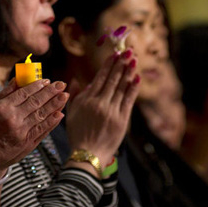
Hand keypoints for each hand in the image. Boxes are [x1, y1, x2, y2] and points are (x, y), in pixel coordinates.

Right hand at [0, 78, 67, 168]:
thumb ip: (5, 94)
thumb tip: (18, 79)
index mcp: (3, 108)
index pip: (25, 93)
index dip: (38, 86)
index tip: (48, 80)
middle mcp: (14, 119)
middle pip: (36, 102)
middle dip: (51, 92)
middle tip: (62, 84)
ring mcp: (21, 132)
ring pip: (42, 115)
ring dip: (55, 105)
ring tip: (65, 96)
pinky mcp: (26, 144)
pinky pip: (42, 130)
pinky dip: (52, 122)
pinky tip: (60, 113)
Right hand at [65, 49, 138, 163]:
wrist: (87, 155)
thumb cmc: (78, 135)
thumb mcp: (70, 114)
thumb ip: (75, 96)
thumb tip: (77, 80)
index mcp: (87, 100)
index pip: (100, 78)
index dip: (108, 65)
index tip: (114, 54)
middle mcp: (100, 103)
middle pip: (112, 80)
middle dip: (121, 64)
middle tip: (128, 51)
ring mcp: (112, 111)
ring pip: (122, 88)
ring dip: (128, 72)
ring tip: (134, 60)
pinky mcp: (122, 120)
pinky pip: (128, 100)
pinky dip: (133, 88)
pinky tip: (137, 77)